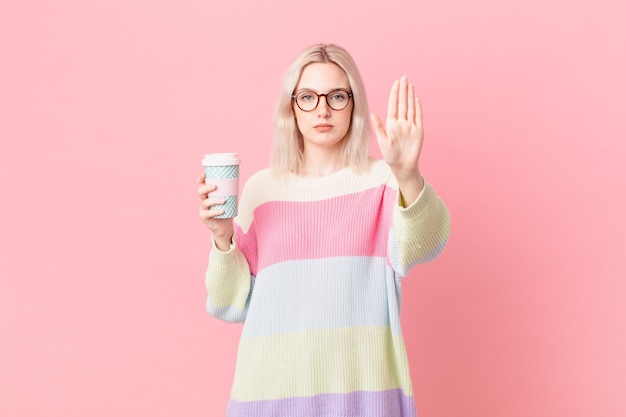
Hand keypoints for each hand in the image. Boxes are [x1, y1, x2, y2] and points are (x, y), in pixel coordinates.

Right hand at [197, 173, 233, 250]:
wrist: (225, 227)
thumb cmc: (227, 211)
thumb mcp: (229, 200)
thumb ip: (230, 191)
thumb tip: (238, 179)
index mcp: (207, 195)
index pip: (200, 185)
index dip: (201, 179)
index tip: (205, 174)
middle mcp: (203, 201)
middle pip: (200, 192)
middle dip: (206, 188)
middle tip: (215, 186)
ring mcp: (203, 209)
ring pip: (205, 203)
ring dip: (214, 200)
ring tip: (223, 200)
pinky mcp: (204, 217)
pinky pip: (208, 213)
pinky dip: (216, 211)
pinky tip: (222, 211)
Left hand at [371, 76, 424, 204]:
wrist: (402, 166)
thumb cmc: (390, 156)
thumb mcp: (382, 141)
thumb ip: (379, 127)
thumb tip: (372, 113)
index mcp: (391, 123)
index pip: (394, 104)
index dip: (395, 93)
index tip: (396, 82)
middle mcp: (401, 122)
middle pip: (402, 103)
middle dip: (403, 90)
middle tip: (404, 77)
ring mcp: (410, 126)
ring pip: (410, 107)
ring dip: (410, 96)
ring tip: (410, 85)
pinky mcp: (418, 131)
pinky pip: (418, 117)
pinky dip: (418, 108)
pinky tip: (416, 99)